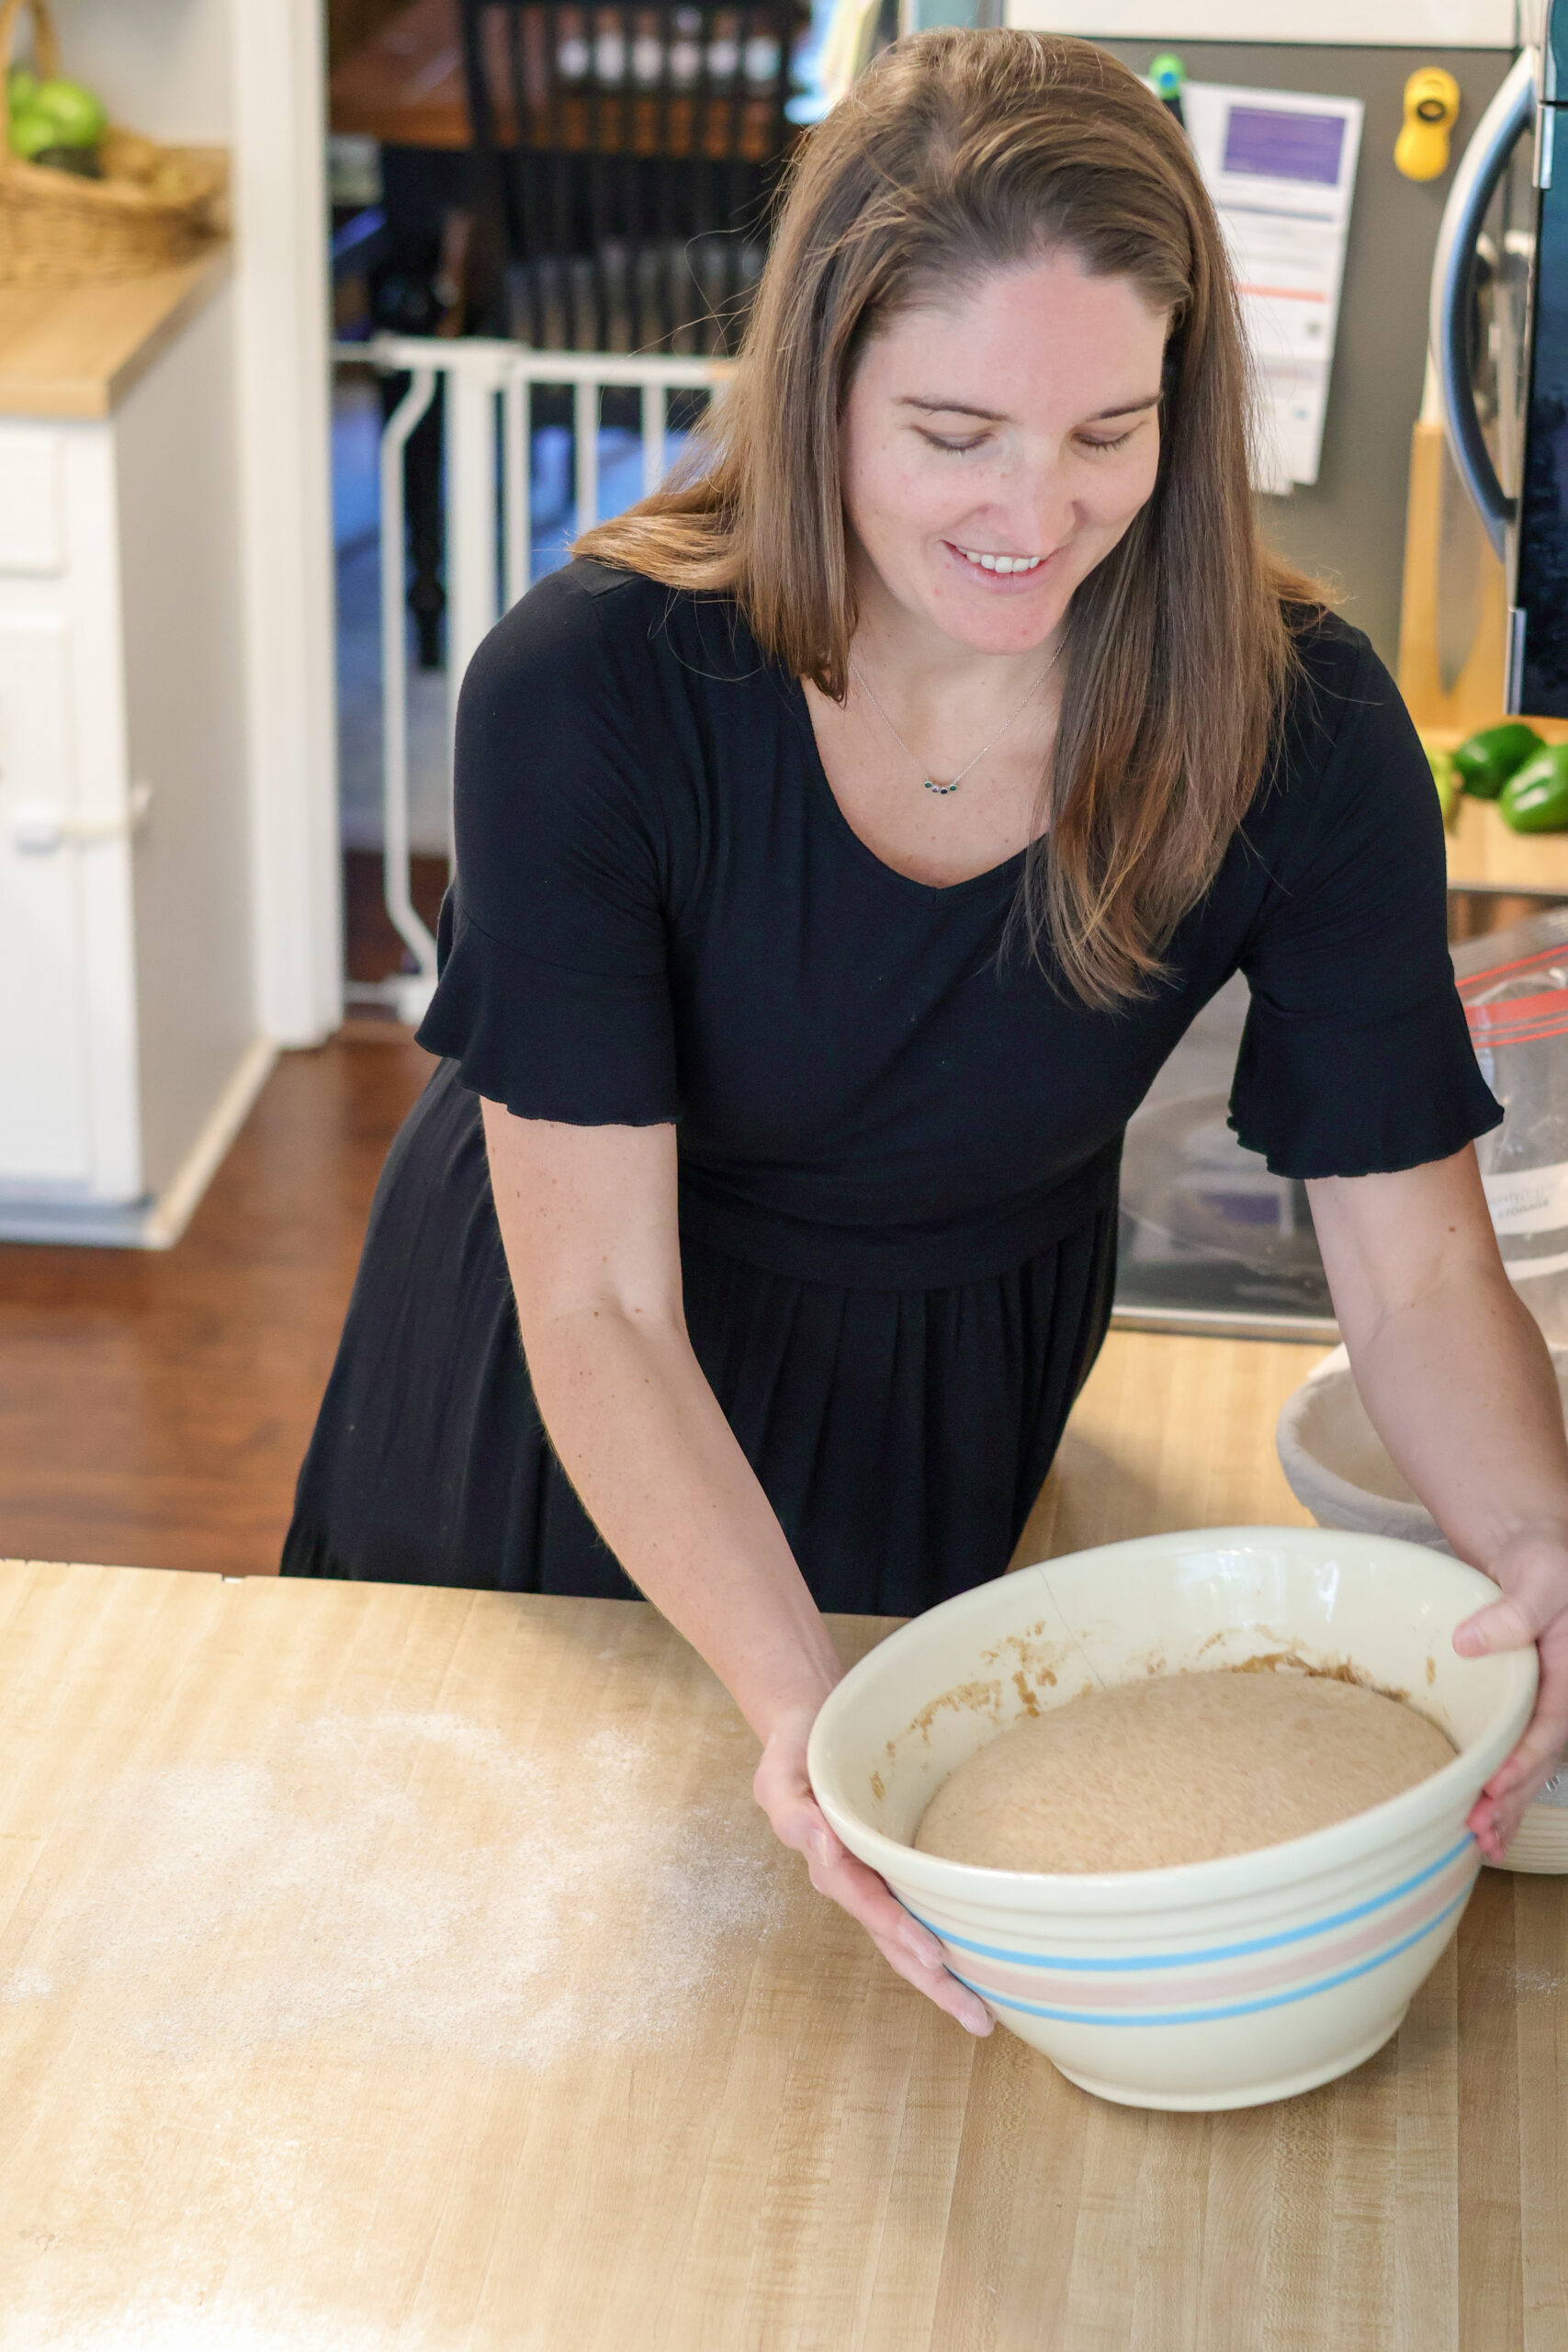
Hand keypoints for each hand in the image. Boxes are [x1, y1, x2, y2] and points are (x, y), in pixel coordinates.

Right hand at [753, 1700, 991, 2036]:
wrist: (809, 1728)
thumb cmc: (797, 1751)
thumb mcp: (779, 1776)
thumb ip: (793, 1814)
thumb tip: (823, 1845)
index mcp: (831, 1866)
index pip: (868, 1906)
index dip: (899, 1930)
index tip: (934, 1957)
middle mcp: (857, 1883)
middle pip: (896, 1941)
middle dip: (934, 1982)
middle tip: (979, 2018)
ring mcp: (877, 1881)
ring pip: (911, 1937)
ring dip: (945, 1978)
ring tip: (986, 2013)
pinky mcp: (897, 1867)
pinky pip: (924, 1908)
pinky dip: (950, 1937)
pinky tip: (983, 1961)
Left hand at [1455, 1523, 1567, 1862]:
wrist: (1537, 1553)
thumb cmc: (1543, 1560)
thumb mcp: (1536, 1577)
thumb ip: (1513, 1612)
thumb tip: (1470, 1641)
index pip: (1552, 1726)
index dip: (1524, 1759)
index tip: (1493, 1786)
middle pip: (1543, 1758)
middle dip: (1513, 1798)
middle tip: (1479, 1830)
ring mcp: (1551, 1703)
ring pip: (1534, 1764)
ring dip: (1509, 1804)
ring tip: (1480, 1842)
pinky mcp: (1529, 1706)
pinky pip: (1522, 1752)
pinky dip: (1505, 1787)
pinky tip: (1486, 1819)